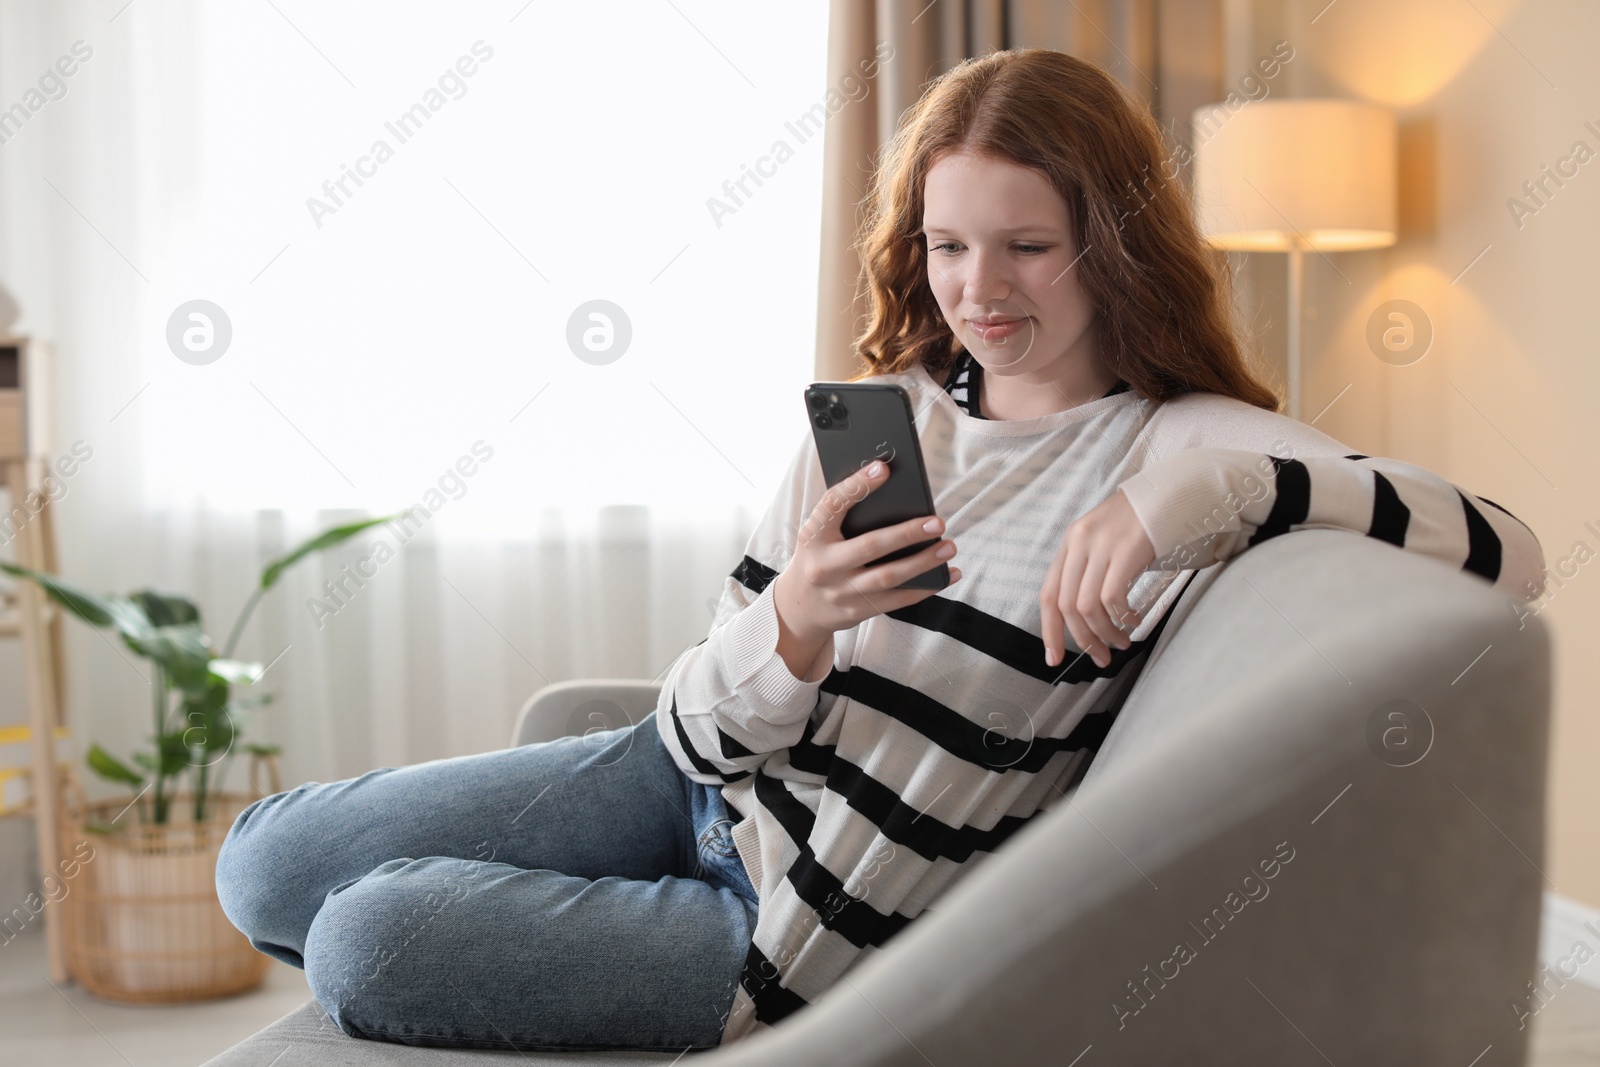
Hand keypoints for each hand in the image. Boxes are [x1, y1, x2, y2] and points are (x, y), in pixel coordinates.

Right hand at [774, 460, 961, 649]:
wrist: (799, 607)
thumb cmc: (819, 557)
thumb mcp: (819, 534)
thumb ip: (846, 516)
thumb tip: (894, 492)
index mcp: (813, 536)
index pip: (832, 504)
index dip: (857, 485)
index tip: (883, 469)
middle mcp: (824, 565)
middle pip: (870, 546)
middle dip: (906, 533)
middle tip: (937, 522)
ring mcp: (840, 592)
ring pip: (888, 577)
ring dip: (923, 562)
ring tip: (949, 547)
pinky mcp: (857, 612)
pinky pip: (897, 600)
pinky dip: (926, 588)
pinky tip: (947, 574)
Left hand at [1040, 488, 1153, 668]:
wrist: (1170, 491)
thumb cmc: (1140, 521)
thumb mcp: (1103, 540)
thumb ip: (1089, 570)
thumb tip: (1085, 618)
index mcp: (1070, 542)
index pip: (1049, 594)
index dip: (1049, 631)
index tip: (1053, 658)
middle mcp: (1080, 543)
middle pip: (1068, 606)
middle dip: (1083, 640)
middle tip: (1100, 658)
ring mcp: (1102, 545)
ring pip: (1089, 606)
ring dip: (1105, 633)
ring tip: (1121, 642)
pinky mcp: (1127, 550)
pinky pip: (1113, 597)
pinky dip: (1122, 618)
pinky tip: (1133, 621)